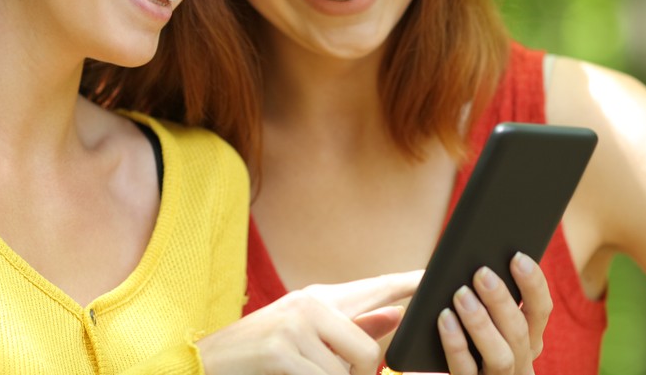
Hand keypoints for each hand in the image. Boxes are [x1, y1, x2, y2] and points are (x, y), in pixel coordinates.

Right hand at [197, 270, 420, 373]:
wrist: (207, 361)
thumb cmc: (263, 353)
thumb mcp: (309, 334)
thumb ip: (353, 326)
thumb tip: (396, 317)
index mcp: (322, 296)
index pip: (379, 288)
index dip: (411, 285)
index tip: (437, 279)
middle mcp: (312, 303)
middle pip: (370, 346)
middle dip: (363, 373)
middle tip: (342, 370)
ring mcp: (296, 325)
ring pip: (347, 370)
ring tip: (303, 372)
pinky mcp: (281, 350)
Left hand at [435, 253, 550, 374]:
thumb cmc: (471, 342)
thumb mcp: (491, 323)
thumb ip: (490, 298)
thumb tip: (480, 264)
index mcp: (529, 340)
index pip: (541, 310)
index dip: (533, 284)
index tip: (517, 257)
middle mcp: (521, 362)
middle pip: (520, 331)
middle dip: (501, 299)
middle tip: (481, 272)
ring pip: (500, 356)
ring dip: (481, 323)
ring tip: (461, 294)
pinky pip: (465, 370)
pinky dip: (456, 344)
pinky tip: (445, 319)